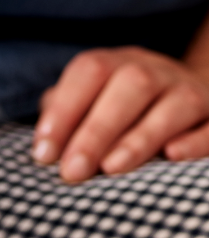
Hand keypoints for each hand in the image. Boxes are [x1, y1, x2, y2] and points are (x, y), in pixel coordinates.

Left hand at [31, 46, 208, 181]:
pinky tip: (172, 156)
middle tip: (71, 172)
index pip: (89, 71)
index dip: (64, 110)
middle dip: (97, 131)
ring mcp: (187, 91)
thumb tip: (43, 143)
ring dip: (140, 137)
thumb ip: (63, 117)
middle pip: (130, 86)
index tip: (43, 153)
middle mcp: (154, 71)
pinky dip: (195, 142)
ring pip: (173, 103)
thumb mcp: (87, 106)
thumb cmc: (114, 112)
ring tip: (111, 169)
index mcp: (116, 65)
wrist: (180, 99)